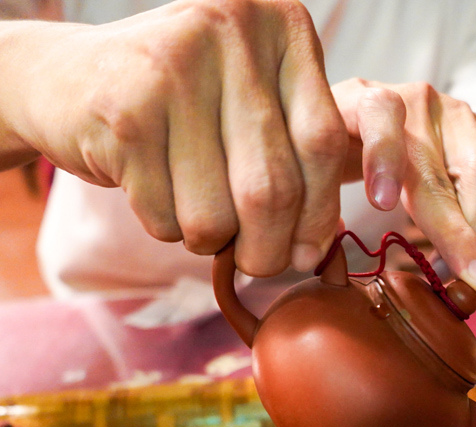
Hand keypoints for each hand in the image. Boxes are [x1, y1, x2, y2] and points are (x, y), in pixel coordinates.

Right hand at [3, 0, 347, 276]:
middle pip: (273, 188)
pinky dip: (166, 228)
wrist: (63, 78)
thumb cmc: (182, 106)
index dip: (321, 214)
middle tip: (258, 264)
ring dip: (211, 241)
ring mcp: (172, 67)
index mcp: (281, 25)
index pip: (324, 142)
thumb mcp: (253, 106)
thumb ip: (297, 160)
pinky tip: (153, 190)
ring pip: (218, 215)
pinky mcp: (123, 112)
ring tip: (196, 214)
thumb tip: (314, 253)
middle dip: (267, 249)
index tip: (312, 254)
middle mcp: (231, 30)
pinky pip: (167, 217)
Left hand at [331, 78, 475, 295]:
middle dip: (458, 232)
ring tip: (465, 276)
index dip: (383, 155)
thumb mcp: (319, 170)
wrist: (372, 124)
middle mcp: (418, 99)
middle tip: (467, 283)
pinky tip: (469, 245)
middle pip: (445, 163)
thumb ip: (317, 201)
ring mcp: (457, 113)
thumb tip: (316, 257)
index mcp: (364, 97)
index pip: (380, 112)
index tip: (381, 205)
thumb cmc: (339, 157)